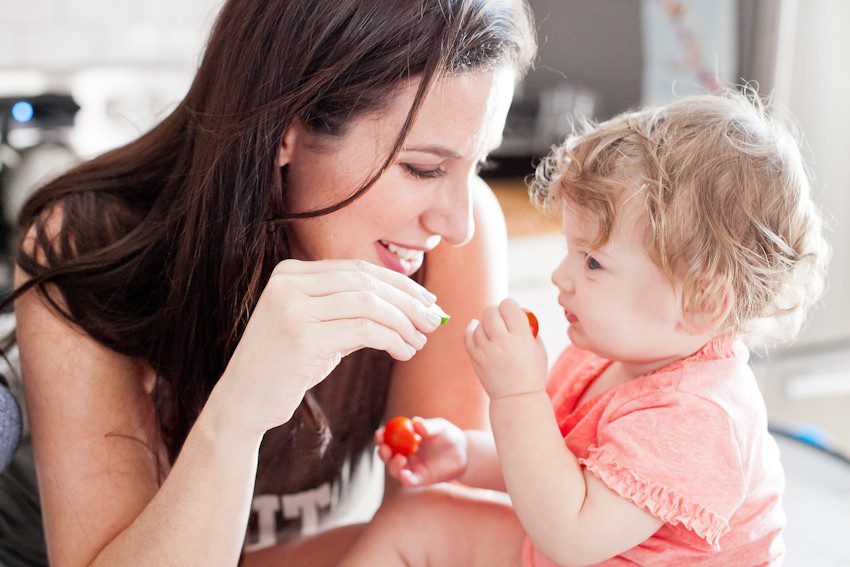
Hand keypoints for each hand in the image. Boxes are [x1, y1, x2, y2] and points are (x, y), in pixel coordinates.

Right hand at [212, 259, 442, 435]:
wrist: (242, 402)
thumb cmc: (285, 366)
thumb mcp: (317, 328)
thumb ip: (350, 310)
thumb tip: (410, 305)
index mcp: (291, 272)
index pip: (358, 268)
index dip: (399, 283)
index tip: (427, 299)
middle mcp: (289, 283)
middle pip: (367, 281)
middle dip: (408, 300)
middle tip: (434, 319)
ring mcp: (293, 308)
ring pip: (369, 303)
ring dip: (404, 322)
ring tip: (419, 340)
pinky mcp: (302, 337)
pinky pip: (364, 330)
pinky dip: (392, 339)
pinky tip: (404, 352)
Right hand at [376, 417, 467, 486]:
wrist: (464, 452)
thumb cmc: (449, 435)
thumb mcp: (440, 427)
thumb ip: (428, 426)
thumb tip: (415, 422)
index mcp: (405, 440)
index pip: (388, 439)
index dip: (381, 437)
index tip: (380, 433)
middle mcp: (405, 454)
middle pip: (387, 456)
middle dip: (382, 452)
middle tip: (386, 448)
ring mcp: (412, 467)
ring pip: (395, 470)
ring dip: (393, 465)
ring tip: (401, 458)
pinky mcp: (421, 479)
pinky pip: (409, 481)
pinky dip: (404, 478)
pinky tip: (405, 474)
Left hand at [463, 298, 547, 399]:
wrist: (517, 399)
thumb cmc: (532, 373)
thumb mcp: (539, 348)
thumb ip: (529, 328)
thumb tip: (518, 311)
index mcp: (521, 338)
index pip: (509, 306)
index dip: (510, 305)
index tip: (512, 311)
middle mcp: (502, 342)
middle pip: (490, 311)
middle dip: (496, 311)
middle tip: (501, 318)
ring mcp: (486, 351)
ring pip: (478, 323)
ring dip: (485, 323)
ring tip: (494, 332)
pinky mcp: (475, 358)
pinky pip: (468, 335)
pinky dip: (472, 330)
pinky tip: (477, 329)